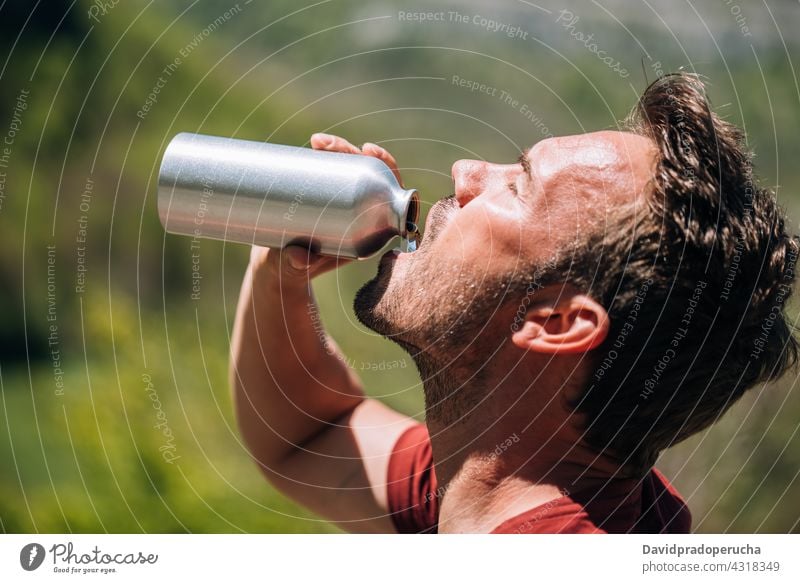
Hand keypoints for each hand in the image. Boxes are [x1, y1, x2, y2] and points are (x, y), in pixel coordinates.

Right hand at [250, 133, 404, 282]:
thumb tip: (300, 258)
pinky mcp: (325, 195)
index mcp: (369, 232)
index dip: (386, 168)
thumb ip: (298, 266)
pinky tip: (317, 142)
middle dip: (352, 152)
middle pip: (367, 175)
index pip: (387, 194)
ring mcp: (342, 202)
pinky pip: (333, 171)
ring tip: (318, 142)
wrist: (278, 267)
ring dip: (339, 148)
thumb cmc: (292, 271)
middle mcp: (360, 215)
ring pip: (349, 169)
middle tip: (326, 145)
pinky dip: (327, 154)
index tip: (366, 151)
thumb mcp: (295, 269)